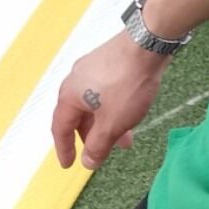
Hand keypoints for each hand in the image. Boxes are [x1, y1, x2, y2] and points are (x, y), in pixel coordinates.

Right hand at [52, 31, 169, 171]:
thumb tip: (87, 162)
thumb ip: (98, 146)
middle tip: (101, 153)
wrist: (147, 44)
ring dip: (105, 123)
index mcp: (69, 95)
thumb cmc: (127, 83)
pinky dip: (112, 107)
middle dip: (91, 137)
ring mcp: (92, 66)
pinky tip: (129, 114)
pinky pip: (104, 91)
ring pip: (94, 104)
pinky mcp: (108, 60)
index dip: (64, 149)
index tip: (68, 164)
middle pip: (77, 115)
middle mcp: (76, 79)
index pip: (60, 128)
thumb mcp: (112, 124)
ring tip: (124, 138)